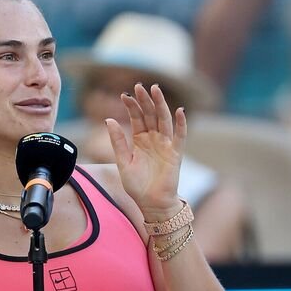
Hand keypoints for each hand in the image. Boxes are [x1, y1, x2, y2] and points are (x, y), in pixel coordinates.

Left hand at [105, 83, 185, 220]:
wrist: (151, 204)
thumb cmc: (137, 186)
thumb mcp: (123, 162)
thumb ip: (117, 142)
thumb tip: (108, 120)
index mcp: (139, 140)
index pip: (136, 117)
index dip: (131, 106)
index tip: (124, 95)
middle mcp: (153, 139)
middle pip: (150, 114)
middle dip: (145, 100)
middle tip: (140, 86)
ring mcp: (165, 145)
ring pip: (164, 120)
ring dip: (161, 105)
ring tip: (156, 90)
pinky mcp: (175, 154)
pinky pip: (180, 136)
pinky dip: (181, 123)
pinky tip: (179, 111)